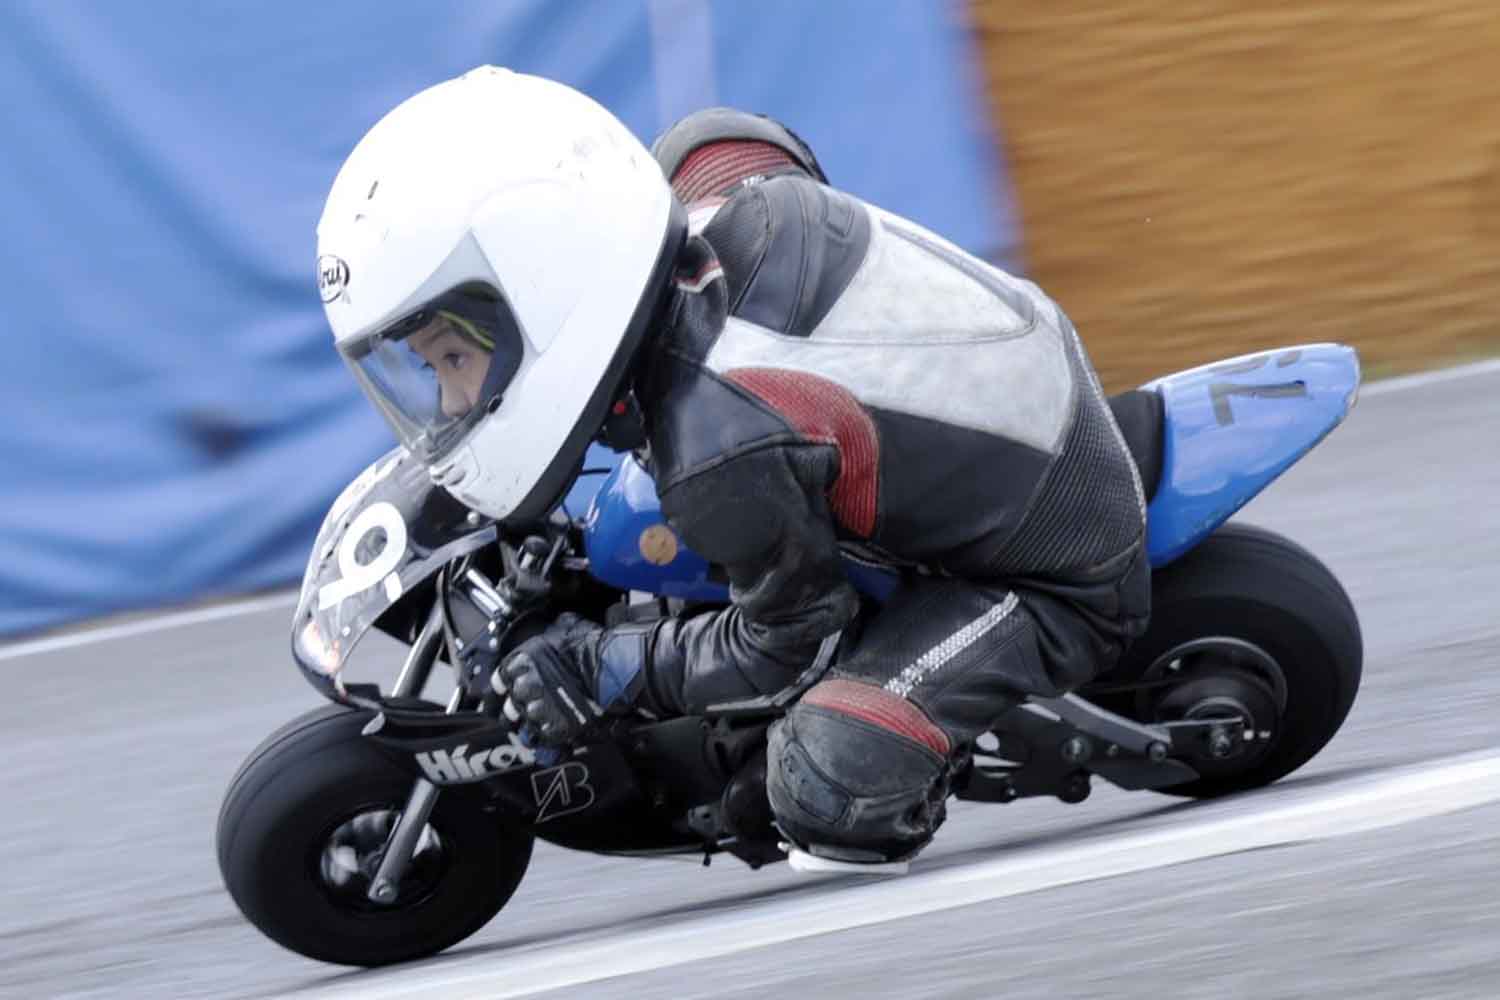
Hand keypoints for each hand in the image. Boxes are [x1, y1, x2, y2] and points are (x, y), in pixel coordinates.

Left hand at [492, 614, 602, 746]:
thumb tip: (554, 626)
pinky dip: (549, 732)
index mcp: (520, 662)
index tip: (506, 689)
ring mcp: (537, 710)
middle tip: (533, 703)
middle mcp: (523, 687)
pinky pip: (543, 735)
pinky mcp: (553, 727)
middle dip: (519, 706)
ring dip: (535, 719)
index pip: (498, 681)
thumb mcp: (563, 626)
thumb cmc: (588, 646)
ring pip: (525, 722)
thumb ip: (550, 632)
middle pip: (509, 706)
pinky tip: (557, 725)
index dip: (504, 686)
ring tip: (548, 714)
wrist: (608, 669)